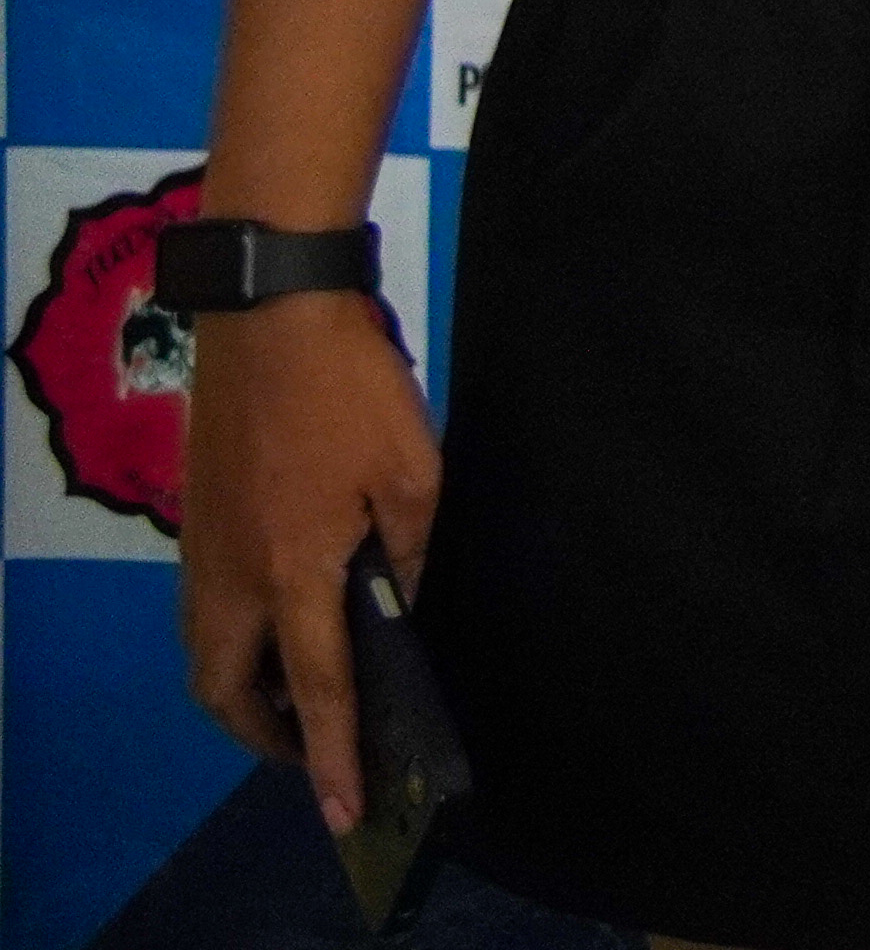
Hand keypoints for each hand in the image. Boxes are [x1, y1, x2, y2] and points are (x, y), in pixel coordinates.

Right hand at [177, 291, 441, 828]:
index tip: (341, 813)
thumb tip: (407, 607)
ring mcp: (204, 549)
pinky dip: (235, 644)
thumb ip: (415, 552)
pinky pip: (206, 612)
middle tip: (318, 747)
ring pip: (208, 655)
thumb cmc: (351, 390)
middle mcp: (231, 578)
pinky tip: (282, 624)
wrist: (270, 313)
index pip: (315, 690)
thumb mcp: (414, 473)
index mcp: (292, 574)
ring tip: (303, 695)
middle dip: (266, 736)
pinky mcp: (198, 520)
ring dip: (245, 692)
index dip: (331, 756)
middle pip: (229, 692)